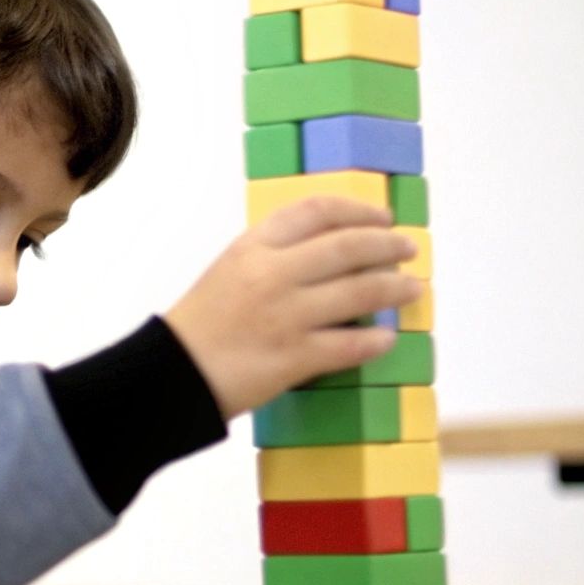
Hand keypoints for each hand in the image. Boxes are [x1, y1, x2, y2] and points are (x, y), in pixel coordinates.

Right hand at [163, 197, 421, 418]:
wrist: (171, 374)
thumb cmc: (200, 323)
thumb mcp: (229, 269)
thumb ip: (273, 255)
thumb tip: (332, 251)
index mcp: (253, 247)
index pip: (316, 211)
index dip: (358, 210)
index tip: (382, 217)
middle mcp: (272, 274)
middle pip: (347, 246)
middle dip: (388, 245)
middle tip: (407, 249)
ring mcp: (286, 316)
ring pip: (360, 292)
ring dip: (395, 288)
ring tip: (412, 288)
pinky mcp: (294, 357)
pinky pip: (351, 345)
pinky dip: (375, 341)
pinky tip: (387, 338)